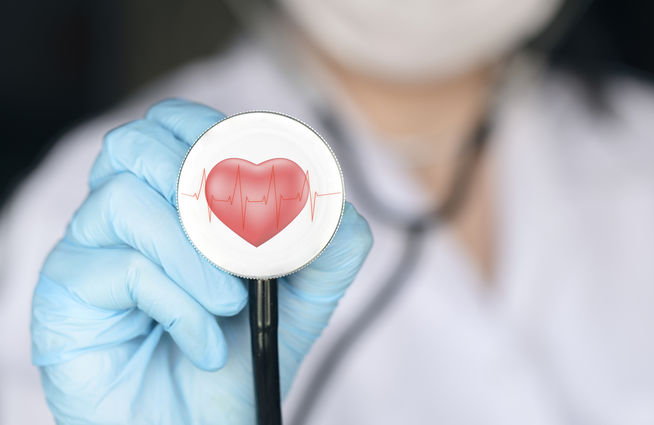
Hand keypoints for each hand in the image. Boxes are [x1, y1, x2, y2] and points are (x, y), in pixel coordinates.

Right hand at [31, 99, 371, 423]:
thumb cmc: (237, 358)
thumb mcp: (299, 300)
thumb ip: (325, 250)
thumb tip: (337, 206)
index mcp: (171, 200)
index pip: (176, 126)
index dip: (215, 133)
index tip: (261, 171)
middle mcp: (122, 214)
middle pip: (136, 143)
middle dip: (202, 184)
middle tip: (245, 238)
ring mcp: (88, 249)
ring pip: (127, 198)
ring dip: (197, 253)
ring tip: (230, 305)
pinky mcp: (66, 294)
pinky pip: (122, 268)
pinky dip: (180, 305)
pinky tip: (203, 345)